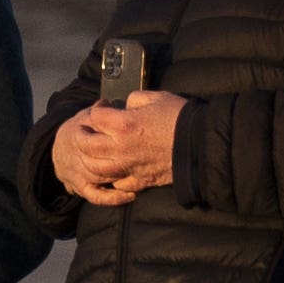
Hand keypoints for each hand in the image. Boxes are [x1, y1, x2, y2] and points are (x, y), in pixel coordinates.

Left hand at [53, 90, 182, 206]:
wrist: (204, 144)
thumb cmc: (182, 118)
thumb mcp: (157, 98)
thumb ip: (134, 99)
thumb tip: (125, 106)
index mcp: (123, 125)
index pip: (94, 117)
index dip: (95, 109)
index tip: (102, 106)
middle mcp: (120, 148)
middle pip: (85, 145)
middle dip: (80, 137)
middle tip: (83, 131)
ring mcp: (129, 167)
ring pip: (95, 169)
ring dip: (89, 160)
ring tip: (91, 153)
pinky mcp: (141, 181)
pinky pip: (117, 184)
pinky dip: (111, 180)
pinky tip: (113, 172)